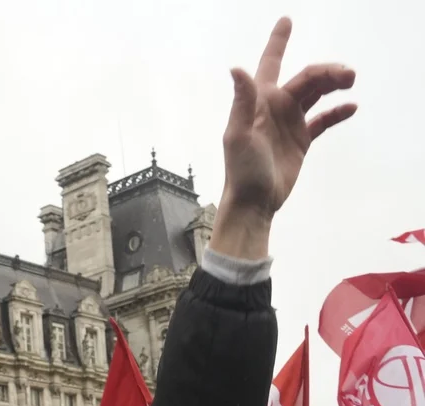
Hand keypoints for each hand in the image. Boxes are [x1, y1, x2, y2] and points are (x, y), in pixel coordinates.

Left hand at [211, 18, 355, 258]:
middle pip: (305, 78)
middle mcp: (274, 108)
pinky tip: (352, 107)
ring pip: (316, 94)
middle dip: (326, 71)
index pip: (270, 64)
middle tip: (348, 75)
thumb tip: (237, 68)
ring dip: (334, 85)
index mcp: (259, 102)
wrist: (254, 202)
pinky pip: (323, 120)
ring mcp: (289, 123)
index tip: (286, 20)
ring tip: (351, 83)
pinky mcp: (301, 140)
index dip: (278, 42)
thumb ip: (242, 101)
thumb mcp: (238, 134)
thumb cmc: (242, 170)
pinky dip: (337, 112)